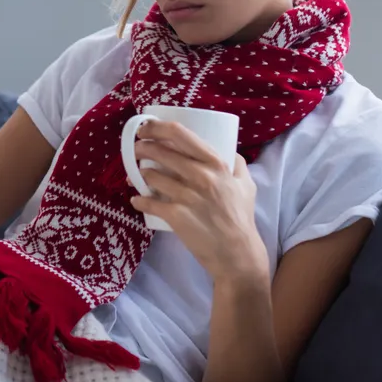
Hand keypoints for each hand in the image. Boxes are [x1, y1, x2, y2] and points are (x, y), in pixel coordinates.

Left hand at [130, 120, 268, 282]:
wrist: (237, 253)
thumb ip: (237, 163)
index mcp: (215, 163)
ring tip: (136, 175)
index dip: (156, 127)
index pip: (179, 134)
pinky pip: (148, 203)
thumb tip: (229, 149)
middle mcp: (200, 175)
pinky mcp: (176, 216)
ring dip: (138, 174)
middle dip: (141, 147)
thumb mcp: (246, 184)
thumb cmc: (241, 217)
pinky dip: (139, 201)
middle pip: (159, 152)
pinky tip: (137, 200)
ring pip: (150, 176)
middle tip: (136, 149)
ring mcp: (187, 196)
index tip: (145, 128)